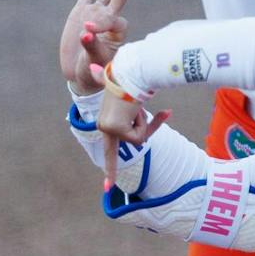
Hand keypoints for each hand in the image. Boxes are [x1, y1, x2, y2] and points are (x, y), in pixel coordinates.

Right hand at [59, 0, 141, 90]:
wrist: (81, 75)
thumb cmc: (92, 71)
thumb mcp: (94, 63)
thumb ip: (91, 46)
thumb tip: (87, 32)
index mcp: (116, 31)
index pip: (113, 19)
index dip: (101, 24)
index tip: (88, 33)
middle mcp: (108, 17)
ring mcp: (96, 12)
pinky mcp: (81, 11)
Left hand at [90, 61, 171, 185]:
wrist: (129, 73)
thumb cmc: (127, 77)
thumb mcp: (120, 88)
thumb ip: (103, 78)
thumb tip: (91, 68)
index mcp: (105, 122)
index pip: (109, 150)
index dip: (110, 169)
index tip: (108, 187)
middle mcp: (104, 127)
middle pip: (133, 141)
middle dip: (148, 128)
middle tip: (163, 113)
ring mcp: (108, 129)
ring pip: (138, 138)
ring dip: (144, 122)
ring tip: (138, 105)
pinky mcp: (114, 128)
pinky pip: (139, 136)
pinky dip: (144, 122)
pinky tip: (136, 108)